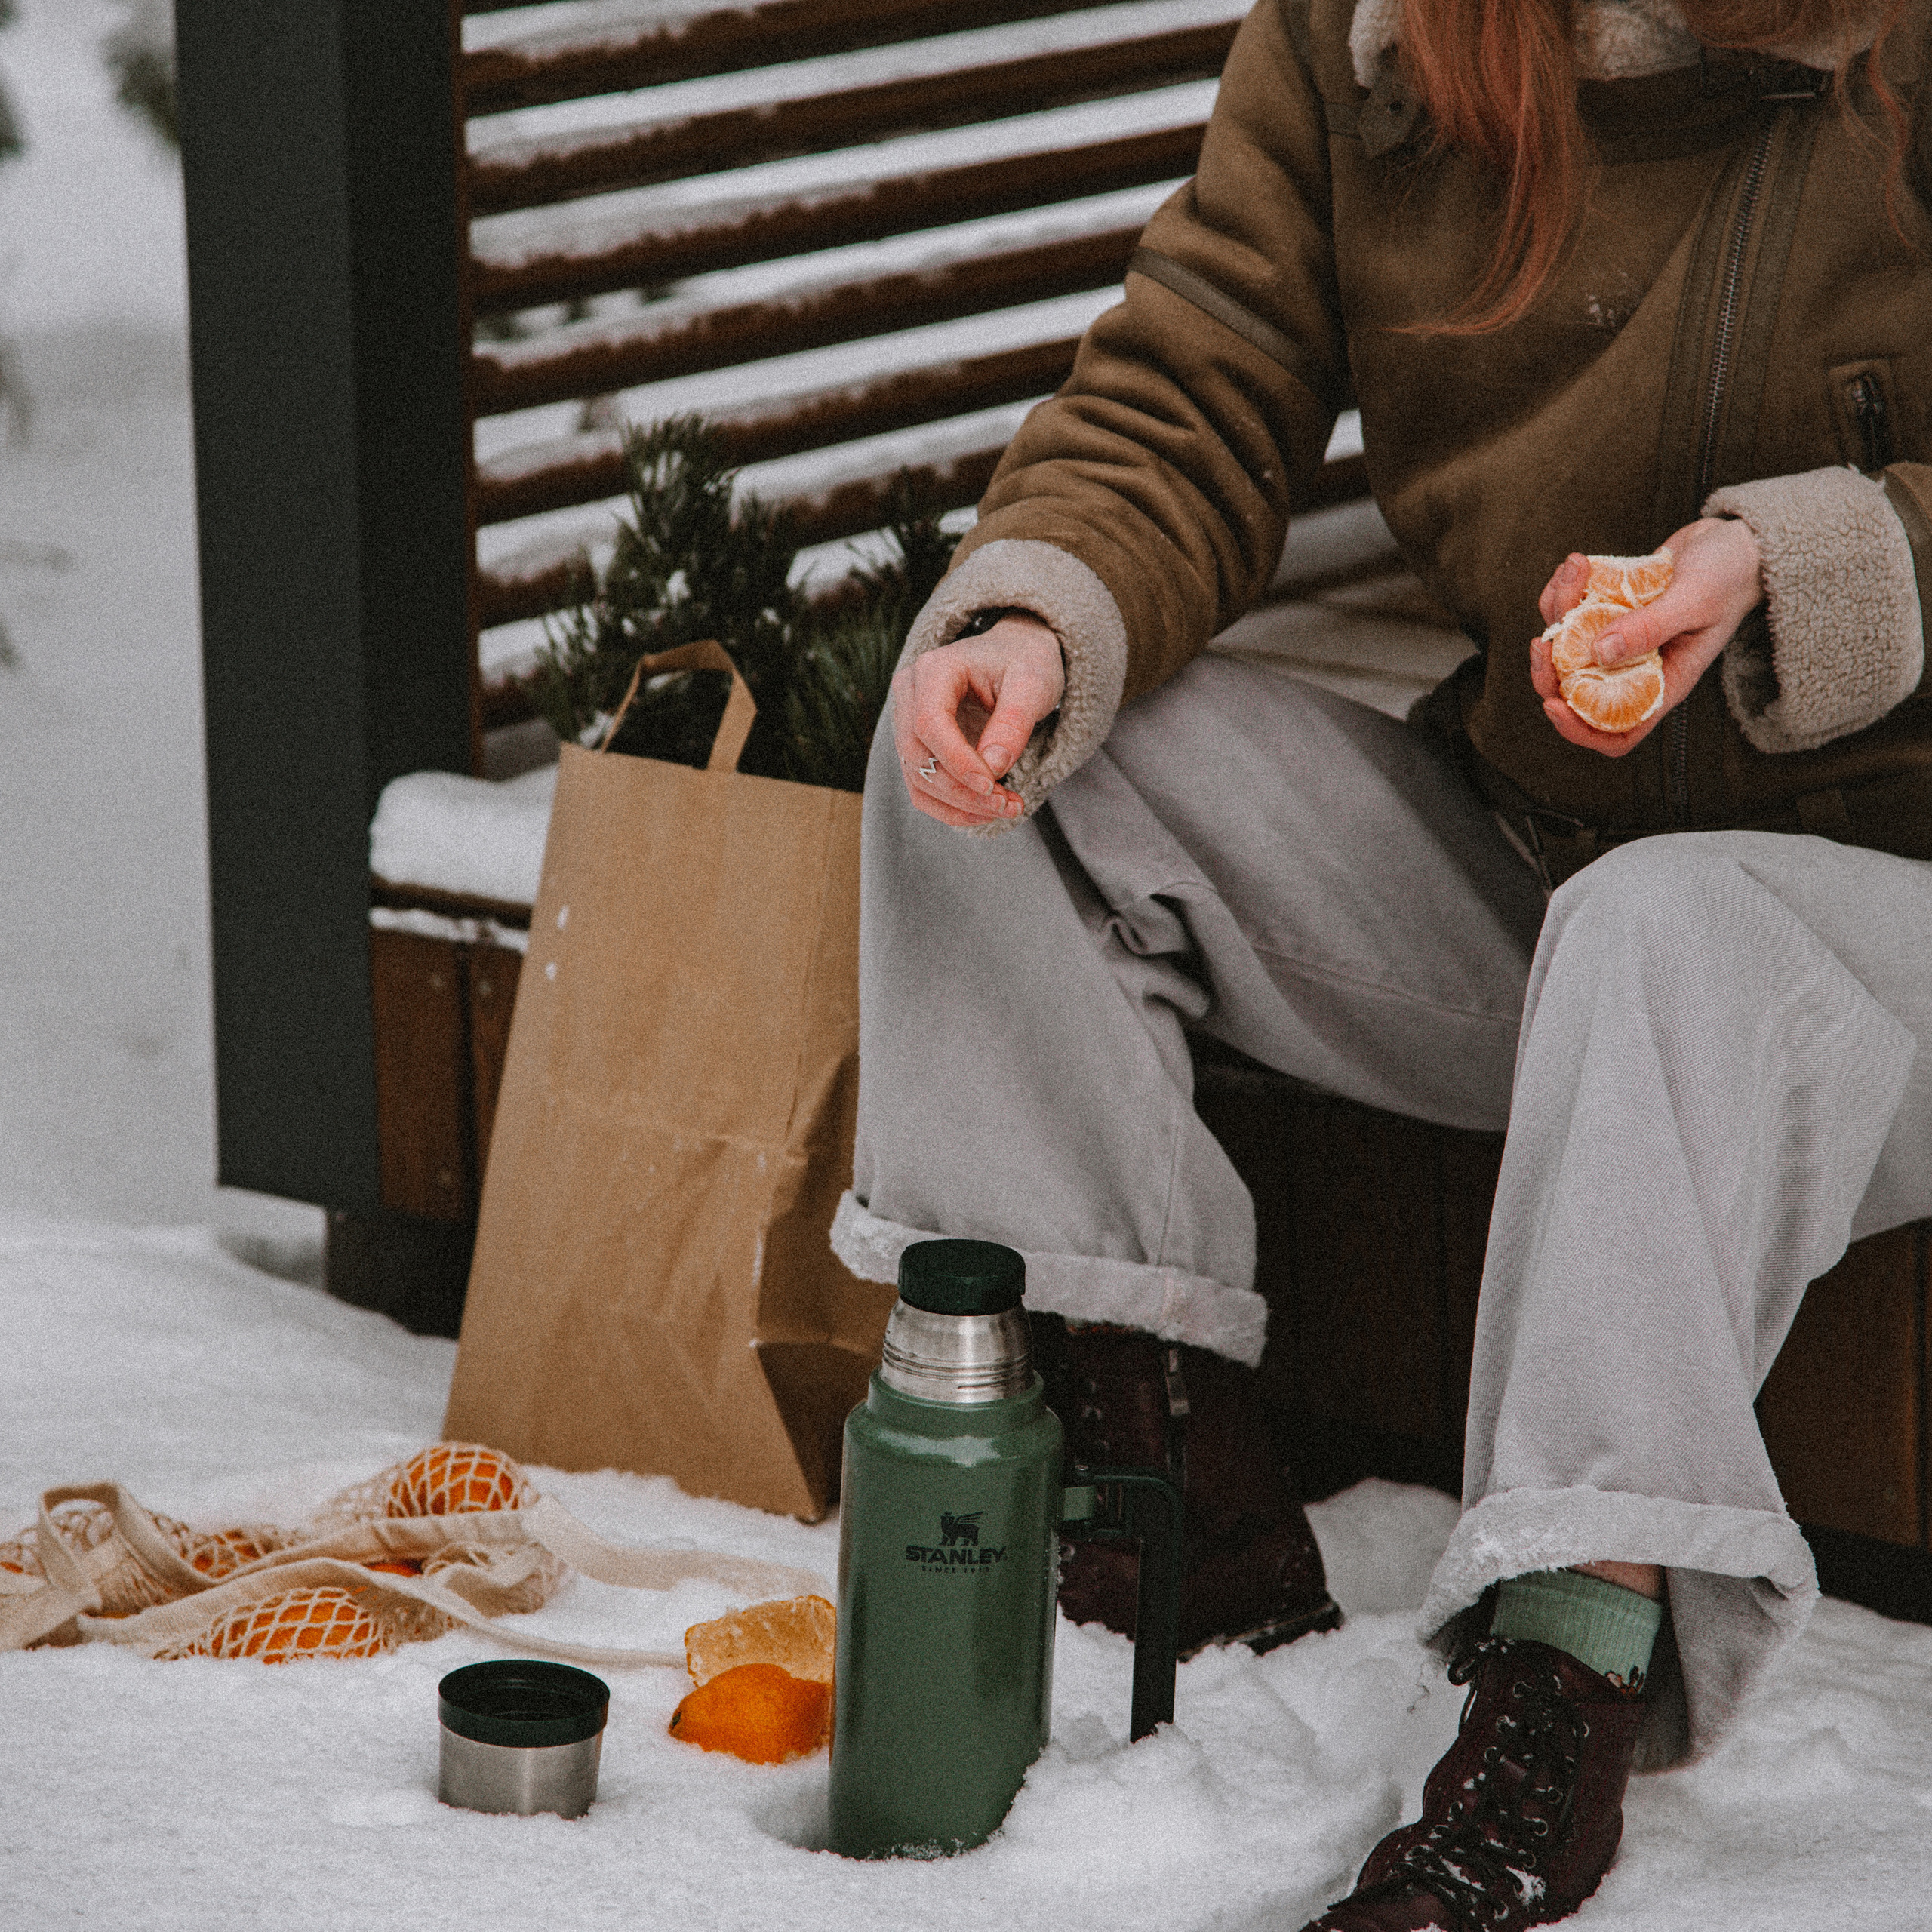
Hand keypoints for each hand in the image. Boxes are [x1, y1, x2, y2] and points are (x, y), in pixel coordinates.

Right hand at [891, 615, 1064, 825]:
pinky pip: (923, 788)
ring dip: (960, 805)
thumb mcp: (1032, 684)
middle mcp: (910, 693)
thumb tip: (992, 768)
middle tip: (1008, 805)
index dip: (957, 761)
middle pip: (918, 755)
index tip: (993, 786)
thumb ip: (1013, 723)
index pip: (930, 723)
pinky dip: (953, 808)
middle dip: (962, 791)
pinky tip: (987, 811)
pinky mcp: (917, 746)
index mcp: (934, 669)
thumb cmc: (1024, 662)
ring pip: (918, 778)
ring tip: (1006, 807)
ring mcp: (907, 721)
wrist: (1015, 655)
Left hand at [1531, 517, 1763, 757]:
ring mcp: (1619, 640)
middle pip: (1576, 691)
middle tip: (1542, 641)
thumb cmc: (1730, 575)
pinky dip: (1563, 590)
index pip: (1616, 731)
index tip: (1553, 704)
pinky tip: (1576, 565)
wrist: (1735, 541)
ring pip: (1567, 645)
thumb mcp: (1696, 600)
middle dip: (1549, 669)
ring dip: (1558, 610)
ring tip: (1575, 568)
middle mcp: (1636, 667)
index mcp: (1663, 682)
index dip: (1579, 729)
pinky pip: (1571, 611)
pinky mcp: (1610, 611)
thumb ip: (1651, 627)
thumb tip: (1600, 652)